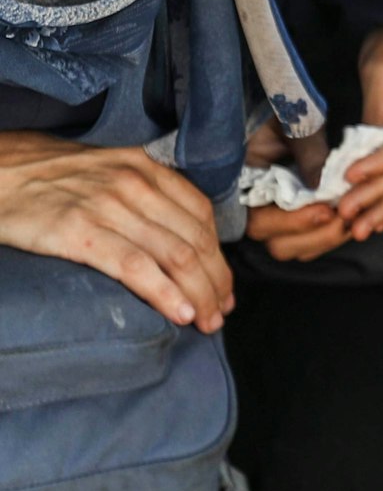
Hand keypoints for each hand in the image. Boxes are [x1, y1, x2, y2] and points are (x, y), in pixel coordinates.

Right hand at [0, 131, 232, 330]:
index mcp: (146, 168)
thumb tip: (178, 240)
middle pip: (195, 240)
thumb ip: (143, 196)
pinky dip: (164, 292)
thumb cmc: (50, 177)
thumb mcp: (108, 171)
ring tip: (205, 321)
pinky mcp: (79, 231)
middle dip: (215, 282)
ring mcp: (109, 206)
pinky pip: (136, 266)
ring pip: (175, 256)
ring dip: (199, 294)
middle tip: (220, 312)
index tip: (223, 287)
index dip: (218, 256)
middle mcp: (136, 184)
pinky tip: (180, 313)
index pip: (202, 216)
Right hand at [242, 121, 347, 260]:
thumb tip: (322, 188)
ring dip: (327, 239)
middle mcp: (255, 208)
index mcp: (242, 186)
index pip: (258, 222)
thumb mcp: (296, 124)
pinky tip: (354, 217)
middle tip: (345, 217)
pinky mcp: (298, 216)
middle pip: (279, 246)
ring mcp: (276, 216)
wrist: (287, 101)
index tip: (325, 211)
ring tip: (353, 218)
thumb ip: (308, 154)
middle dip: (316, 237)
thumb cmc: (285, 107)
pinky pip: (312, 239)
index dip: (292, 223)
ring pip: (298, 249)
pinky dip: (333, 234)